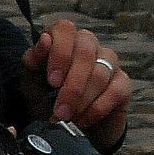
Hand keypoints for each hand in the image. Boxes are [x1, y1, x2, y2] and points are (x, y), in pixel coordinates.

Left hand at [22, 19, 130, 152]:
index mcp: (63, 37)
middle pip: (85, 52)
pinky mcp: (123, 83)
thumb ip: (34, 60)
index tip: (52, 81)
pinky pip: (116, 91)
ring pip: (100, 73)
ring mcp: (108, 61)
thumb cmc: (45, 96)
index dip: (59, 53)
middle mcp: (87, 44)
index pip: (65, 29)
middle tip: (60, 110)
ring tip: (68, 118)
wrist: (66, 125)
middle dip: (72, 84)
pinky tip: (83, 119)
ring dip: (82, 100)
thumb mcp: (31, 80)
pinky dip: (97, 108)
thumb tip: (45, 39)